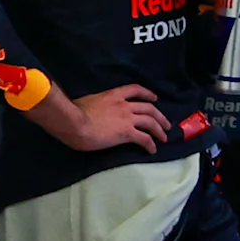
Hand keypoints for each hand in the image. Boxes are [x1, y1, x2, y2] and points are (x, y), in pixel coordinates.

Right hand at [40, 83, 169, 152]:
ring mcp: (127, 118)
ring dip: (160, 130)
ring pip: (151, 122)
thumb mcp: (88, 102)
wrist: (74, 122)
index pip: (135, 90)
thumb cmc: (73, 113)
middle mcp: (124, 105)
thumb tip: (94, 111)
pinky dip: (151, 144)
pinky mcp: (127, 133)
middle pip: (149, 108)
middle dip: (160, 116)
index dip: (148, 94)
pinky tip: (152, 150)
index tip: (155, 98)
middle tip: (166, 124)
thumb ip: (97, 105)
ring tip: (164, 137)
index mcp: (113, 95)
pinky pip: (144, 138)